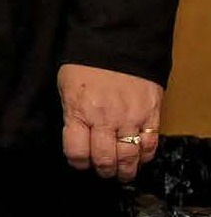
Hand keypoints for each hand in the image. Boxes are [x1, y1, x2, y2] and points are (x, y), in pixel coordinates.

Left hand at [59, 63, 163, 182]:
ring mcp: (131, 118)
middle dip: (102, 170)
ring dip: (125, 170)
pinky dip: (145, 156)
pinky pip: (150, 145)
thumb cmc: (84, 65)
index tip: (80, 162)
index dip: (77, 162)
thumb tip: (76, 138)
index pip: (76, 152)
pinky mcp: (151, 115)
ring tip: (122, 173)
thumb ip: (72, 115)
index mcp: (79, 112)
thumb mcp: (66, 88)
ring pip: (129, 157)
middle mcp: (105, 119)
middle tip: (103, 172)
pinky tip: (139, 158)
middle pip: (104, 159)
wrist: (116, 43)